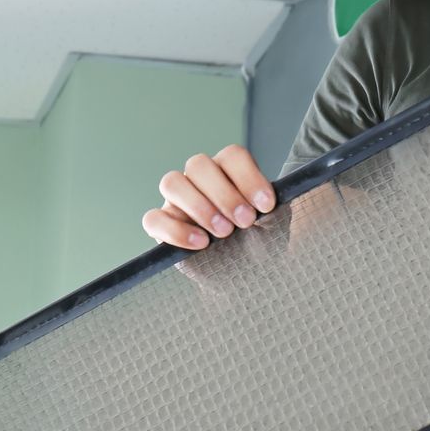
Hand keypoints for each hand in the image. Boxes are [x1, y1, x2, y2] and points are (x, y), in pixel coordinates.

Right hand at [142, 143, 277, 249]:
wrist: (249, 275)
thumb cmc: (262, 242)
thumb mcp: (275, 221)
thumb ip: (271, 205)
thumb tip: (270, 195)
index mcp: (228, 171)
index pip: (231, 155)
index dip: (249, 177)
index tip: (267, 205)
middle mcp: (199, 180)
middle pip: (198, 164)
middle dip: (224, 194)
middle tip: (245, 221)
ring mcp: (177, 201)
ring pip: (172, 183)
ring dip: (199, 206)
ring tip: (224, 233)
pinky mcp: (161, 226)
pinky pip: (154, 219)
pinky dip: (176, 230)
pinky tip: (201, 243)